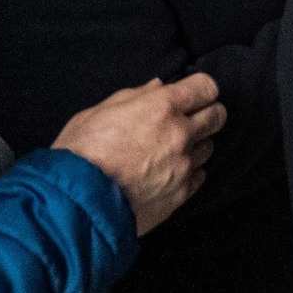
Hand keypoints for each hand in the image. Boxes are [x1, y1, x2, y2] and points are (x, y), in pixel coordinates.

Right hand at [52, 73, 224, 234]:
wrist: (74, 205)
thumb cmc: (79, 154)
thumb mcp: (96, 113)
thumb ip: (133, 96)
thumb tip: (157, 87)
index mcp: (161, 107)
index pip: (206, 87)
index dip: (200, 90)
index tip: (192, 96)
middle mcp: (180, 133)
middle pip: (217, 116)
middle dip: (207, 114)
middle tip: (189, 121)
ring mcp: (183, 165)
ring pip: (209, 147)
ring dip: (196, 145)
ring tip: (171, 151)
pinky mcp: (180, 194)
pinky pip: (199, 177)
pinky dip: (189, 173)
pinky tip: (170, 174)